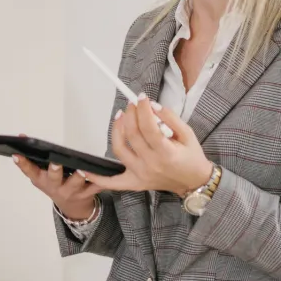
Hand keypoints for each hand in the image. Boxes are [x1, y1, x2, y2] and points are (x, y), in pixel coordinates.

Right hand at [13, 132, 101, 219]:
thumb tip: (22, 136)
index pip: (30, 171)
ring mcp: (72, 191)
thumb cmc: (56, 185)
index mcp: (42, 180)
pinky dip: (101, 180)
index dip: (23, 164)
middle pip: (54, 178)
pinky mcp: (88, 193)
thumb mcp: (40, 175)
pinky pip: (96, 186)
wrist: (72, 207)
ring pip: (76, 183)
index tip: (17, 154)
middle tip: (55, 162)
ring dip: (79, 176)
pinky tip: (106, 172)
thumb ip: (32, 158)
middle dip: (54, 170)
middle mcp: (56, 187)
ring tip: (82, 168)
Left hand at [82, 98, 212, 194]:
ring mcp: (140, 175)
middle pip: (132, 135)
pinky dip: (97, 178)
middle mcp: (151, 164)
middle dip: (130, 114)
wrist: (194, 182)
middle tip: (132, 104)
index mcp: (166, 153)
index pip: (148, 127)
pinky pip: (112, 182)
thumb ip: (171, 118)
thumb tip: (152, 106)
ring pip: (119, 149)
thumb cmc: (192, 157)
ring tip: (121, 116)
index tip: (141, 97)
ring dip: (116, 130)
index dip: (143, 109)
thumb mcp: (188, 134)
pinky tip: (85, 170)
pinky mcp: (134, 183)